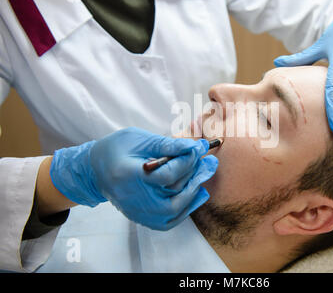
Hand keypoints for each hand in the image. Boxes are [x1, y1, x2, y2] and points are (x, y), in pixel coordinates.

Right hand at [50, 127, 217, 229]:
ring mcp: (137, 211)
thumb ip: (165, 144)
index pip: (166, 173)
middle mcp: (133, 198)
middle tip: (209, 161)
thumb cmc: (116, 150)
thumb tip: (193, 146)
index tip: (200, 147)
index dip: (187, 160)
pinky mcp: (142, 218)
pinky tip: (198, 192)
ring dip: (194, 191)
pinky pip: (169, 220)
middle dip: (195, 173)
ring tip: (205, 174)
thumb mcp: (137, 139)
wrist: (95, 171)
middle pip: (173, 191)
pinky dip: (186, 208)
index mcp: (128, 175)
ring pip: (175, 209)